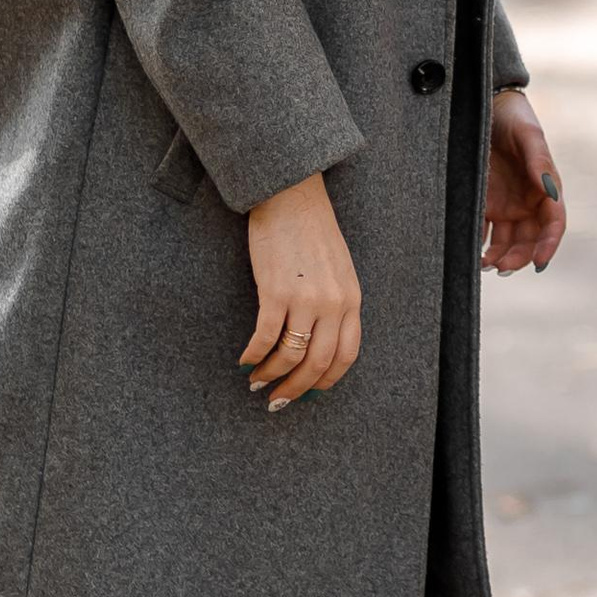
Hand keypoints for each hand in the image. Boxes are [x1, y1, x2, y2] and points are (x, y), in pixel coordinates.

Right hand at [242, 170, 362, 408]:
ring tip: (257, 382)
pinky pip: (265, 337)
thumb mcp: (338, 270)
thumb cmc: (311, 231)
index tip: (310, 392)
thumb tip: (317, 342)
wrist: (291, 197)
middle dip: (297, 389)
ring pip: (290, 356)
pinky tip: (245, 360)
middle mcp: (333, 304)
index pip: (346, 356)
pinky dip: (253, 355)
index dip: (326, 381)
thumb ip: (335, 304)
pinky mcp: (276, 291)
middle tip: (278, 400)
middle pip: (318, 364)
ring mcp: (305, 299)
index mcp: (352, 299)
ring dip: (271, 375)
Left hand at [483, 88, 565, 274]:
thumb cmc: (514, 118)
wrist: (484, 105)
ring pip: (508, 242)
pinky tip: (470, 253)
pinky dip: (480, 246)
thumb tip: (549, 191)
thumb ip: (539, 161)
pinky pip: (485, 232)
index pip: (554, 223)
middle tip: (502, 267)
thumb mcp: (528, 135)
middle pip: (530, 239)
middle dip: (519, 257)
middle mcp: (529, 202)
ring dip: (500, 257)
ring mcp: (507, 205)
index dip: (549, 244)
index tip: (538, 262)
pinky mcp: (485, 204)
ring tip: (485, 264)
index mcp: (546, 188)